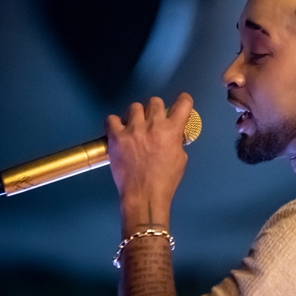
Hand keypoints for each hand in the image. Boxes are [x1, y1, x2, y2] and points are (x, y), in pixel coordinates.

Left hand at [106, 93, 192, 232]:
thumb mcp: (181, 159)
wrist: (144, 195)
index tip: (182, 101)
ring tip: (135, 126)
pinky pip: (112, 119)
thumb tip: (173, 134)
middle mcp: (153, 126)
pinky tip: (118, 130)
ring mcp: (133, 131)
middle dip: (155, 109)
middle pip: (155, 101)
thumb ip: (177, 141)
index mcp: (172, 131)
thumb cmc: (164, 181)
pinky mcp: (117, 137)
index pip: (183, 104)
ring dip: (136, 115)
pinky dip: (115, 123)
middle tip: (153, 119)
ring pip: (134, 107)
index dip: (184, 100)